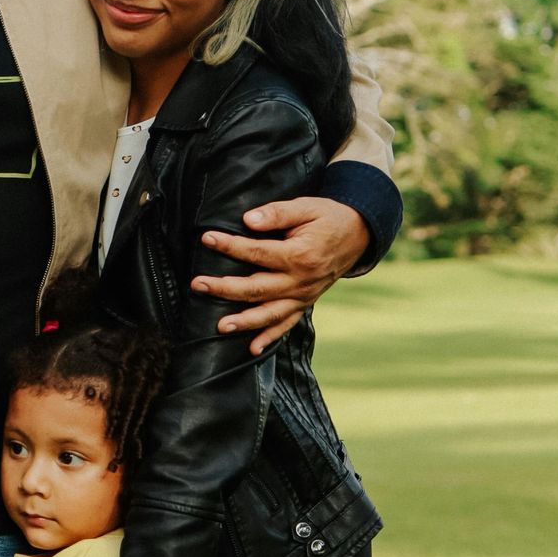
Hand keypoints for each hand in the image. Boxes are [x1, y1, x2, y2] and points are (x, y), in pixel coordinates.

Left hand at [191, 194, 369, 355]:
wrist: (359, 235)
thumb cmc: (328, 217)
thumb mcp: (306, 207)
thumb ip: (277, 213)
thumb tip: (248, 219)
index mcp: (299, 255)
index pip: (257, 252)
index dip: (230, 246)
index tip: (207, 239)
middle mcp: (301, 281)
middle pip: (257, 288)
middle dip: (225, 288)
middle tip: (198, 285)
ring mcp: (304, 296)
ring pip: (270, 313)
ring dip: (244, 321)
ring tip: (220, 326)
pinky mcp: (305, 303)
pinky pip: (287, 324)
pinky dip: (270, 338)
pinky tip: (252, 349)